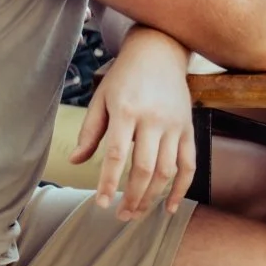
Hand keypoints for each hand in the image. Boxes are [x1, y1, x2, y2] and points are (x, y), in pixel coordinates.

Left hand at [69, 30, 196, 219]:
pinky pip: (189, 164)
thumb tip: (76, 162)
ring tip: (137, 213)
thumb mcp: (101, 98)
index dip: (108, 183)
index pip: (116, 155)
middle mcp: (153, 118)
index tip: (101, 204)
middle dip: (132, 198)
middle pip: (144, 168)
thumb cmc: (125, 76)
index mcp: (126, 110)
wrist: (160, 50)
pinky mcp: (188, 127)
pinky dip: (181, 188)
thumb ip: (90, 132)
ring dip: (153, 198)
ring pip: (167, 171)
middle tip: (121, 216)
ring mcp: (174, 124)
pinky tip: (169, 207)